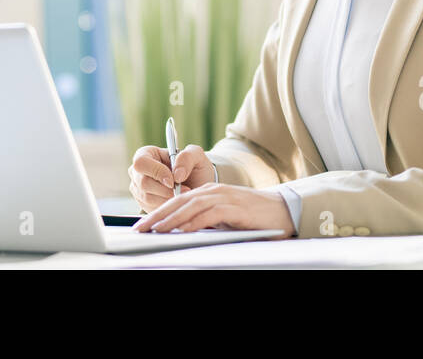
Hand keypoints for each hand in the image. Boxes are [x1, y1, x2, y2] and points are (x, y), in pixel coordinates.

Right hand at [128, 143, 215, 211]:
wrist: (197, 187)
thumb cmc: (194, 169)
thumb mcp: (196, 156)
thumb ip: (187, 157)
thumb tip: (177, 174)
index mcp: (146, 154)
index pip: (141, 162)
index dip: (156, 172)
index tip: (173, 180)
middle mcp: (138, 172)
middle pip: (143, 183)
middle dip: (166, 189)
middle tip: (184, 190)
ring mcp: (138, 189)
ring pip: (148, 198)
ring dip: (168, 199)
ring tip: (182, 195)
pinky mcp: (143, 204)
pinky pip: (151, 209)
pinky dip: (166, 207)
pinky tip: (176, 201)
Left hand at [132, 182, 295, 237]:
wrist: (282, 211)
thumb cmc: (252, 218)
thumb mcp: (223, 217)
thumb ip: (204, 220)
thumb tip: (182, 231)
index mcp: (208, 192)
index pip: (176, 201)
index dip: (158, 213)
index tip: (142, 225)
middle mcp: (213, 191)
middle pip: (178, 202)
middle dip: (157, 216)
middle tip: (140, 229)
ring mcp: (224, 197)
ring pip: (191, 207)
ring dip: (171, 220)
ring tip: (156, 231)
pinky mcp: (234, 208)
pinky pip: (210, 214)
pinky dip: (195, 222)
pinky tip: (183, 231)